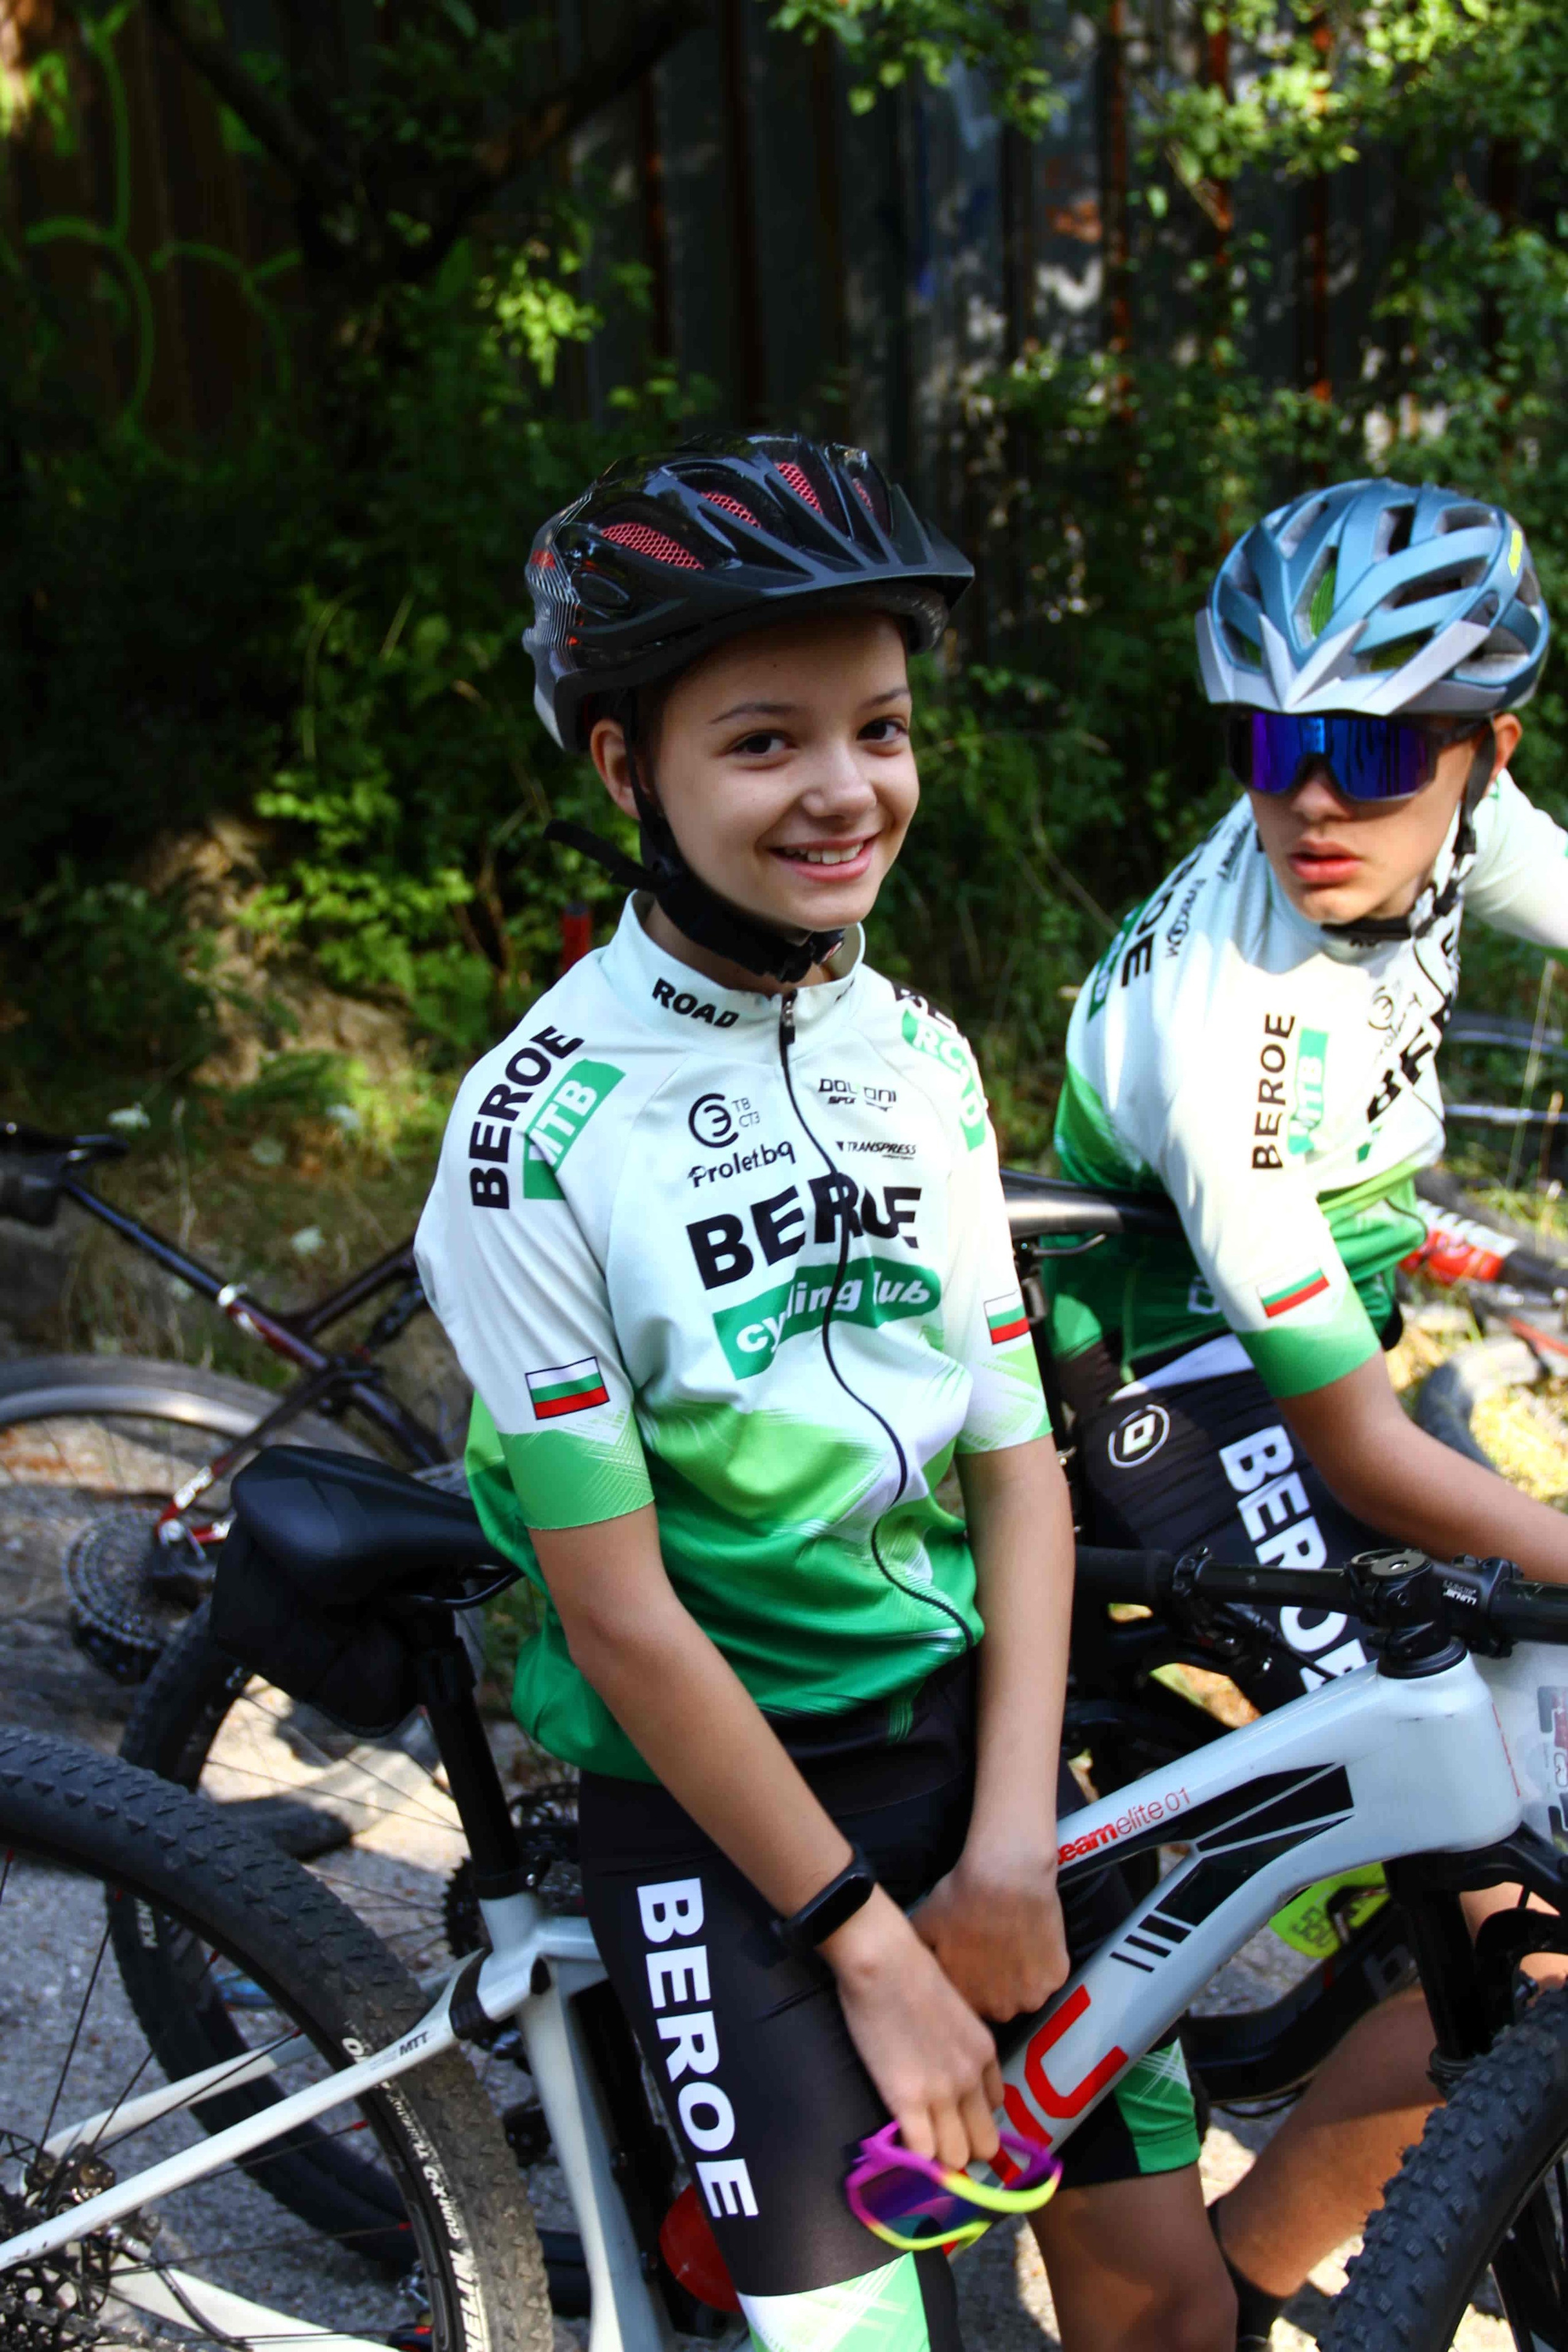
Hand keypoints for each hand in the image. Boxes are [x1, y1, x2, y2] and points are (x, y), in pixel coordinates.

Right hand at [822, 1889, 1003, 2168]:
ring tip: (916, 2144)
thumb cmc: (910, 1970)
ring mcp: (941, 2092)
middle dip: (963, 2148)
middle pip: (984, 2144)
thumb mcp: (953, 2007)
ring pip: (956, 2157)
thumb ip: (957, 2041)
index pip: (995, 2108)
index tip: (953, 2117)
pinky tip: (898, 2142)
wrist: (884, 1960)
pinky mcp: (907, 2099)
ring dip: (938, 2157)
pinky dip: (912, 2156)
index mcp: (984, 2052)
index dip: (972, 2117)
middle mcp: (971, 2078)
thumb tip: (941, 2061)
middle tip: (937, 2139)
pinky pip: (922, 2153)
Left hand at [912, 1842, 1068, 2022]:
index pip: (966, 2008)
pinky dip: (1042, 1961)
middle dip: (992, 1986)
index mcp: (965, 2002)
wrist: (1005, 1874)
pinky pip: (1048, 1975)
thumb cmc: (961, 1898)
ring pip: (1024, 1993)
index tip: (968, 1962)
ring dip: (1018, 1978)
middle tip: (990, 1950)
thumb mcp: (923, 1927)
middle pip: (996, 2005)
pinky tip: (1030, 1935)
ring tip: (1011, 1942)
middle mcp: (1000, 2009)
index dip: (966, 1984)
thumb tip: (907, 1972)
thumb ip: (918, 1959)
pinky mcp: (1057, 1976)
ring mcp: (1032, 1995)